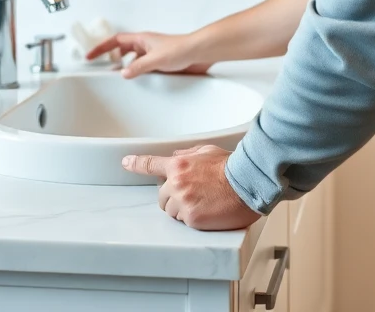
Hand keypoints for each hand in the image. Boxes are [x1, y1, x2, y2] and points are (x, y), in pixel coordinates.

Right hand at [85, 31, 211, 78]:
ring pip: (135, 60)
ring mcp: (155, 54)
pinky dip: (140, 73)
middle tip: (103, 68)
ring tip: (120, 78)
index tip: (91, 56)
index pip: (116, 41)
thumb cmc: (181, 48)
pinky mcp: (163, 63)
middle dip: (112, 58)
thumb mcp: (155, 60)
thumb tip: (123, 73)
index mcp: (142, 39)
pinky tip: (141, 82)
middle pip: (124, 50)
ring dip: (127, 67)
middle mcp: (146, 45)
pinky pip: (146, 67)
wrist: (201, 52)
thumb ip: (138, 67)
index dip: (102, 48)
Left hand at [121, 145, 260, 230]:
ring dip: (183, 210)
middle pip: (161, 197)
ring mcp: (183, 201)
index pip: (150, 165)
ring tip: (204, 203)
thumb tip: (178, 153)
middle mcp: (177, 183)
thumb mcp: (208, 151)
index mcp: (179, 165)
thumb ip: (189, 153)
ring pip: (171, 211)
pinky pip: (184, 222)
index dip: (136, 164)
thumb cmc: (232, 167)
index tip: (126, 163)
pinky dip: (194, 219)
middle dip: (173, 198)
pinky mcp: (192, 218)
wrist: (248, 183)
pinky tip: (208, 211)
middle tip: (195, 195)